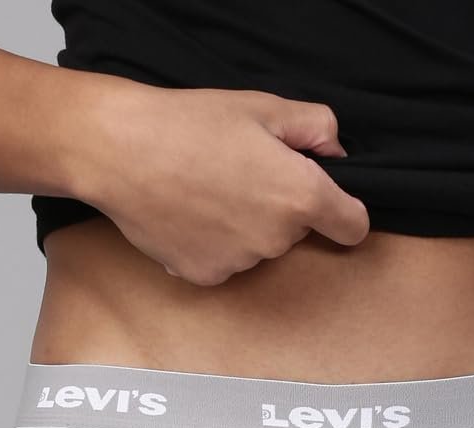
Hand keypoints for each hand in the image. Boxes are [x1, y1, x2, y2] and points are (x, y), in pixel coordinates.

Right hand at [73, 79, 370, 284]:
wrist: (121, 151)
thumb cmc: (189, 124)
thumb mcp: (263, 106)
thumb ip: (316, 127)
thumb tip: (335, 152)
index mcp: (300, 195)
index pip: (352, 226)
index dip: (345, 213)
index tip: (331, 205)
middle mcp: (277, 239)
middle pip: (297, 232)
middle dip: (281, 207)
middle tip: (241, 172)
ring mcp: (242, 263)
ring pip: (259, 247)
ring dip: (245, 225)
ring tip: (208, 189)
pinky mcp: (208, 276)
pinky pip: (225, 261)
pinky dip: (213, 243)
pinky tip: (190, 213)